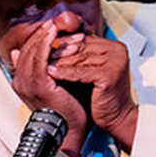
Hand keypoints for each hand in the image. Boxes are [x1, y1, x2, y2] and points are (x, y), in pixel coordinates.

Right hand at [7, 21, 87, 156]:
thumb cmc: (65, 109)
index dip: (36, 39)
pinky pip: (39, 59)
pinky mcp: (38, 85)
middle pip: (26, 50)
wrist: (69, 128)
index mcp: (22, 83)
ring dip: (44, 37)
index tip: (50, 28)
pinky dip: (46, 45)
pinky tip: (55, 35)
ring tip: (54, 25)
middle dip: (39, 35)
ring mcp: (27, 84)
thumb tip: (51, 55)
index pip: (25, 54)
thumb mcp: (55, 83)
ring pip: (31, 52)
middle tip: (53, 22)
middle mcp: (20, 83)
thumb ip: (49, 68)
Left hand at [47, 32, 138, 148]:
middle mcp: (116, 50)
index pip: (83, 39)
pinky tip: (50, 73)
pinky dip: (64, 73)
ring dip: (58, 61)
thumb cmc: (100, 96)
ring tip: (41, 64)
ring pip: (79, 59)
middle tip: (38, 54)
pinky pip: (80, 72)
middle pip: (81, 47)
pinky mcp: (108, 74)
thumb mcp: (88, 71)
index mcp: (113, 46)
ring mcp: (114, 61)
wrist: (116, 117)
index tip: (43, 46)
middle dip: (58, 51)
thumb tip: (52, 44)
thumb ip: (78, 58)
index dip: (62, 43)